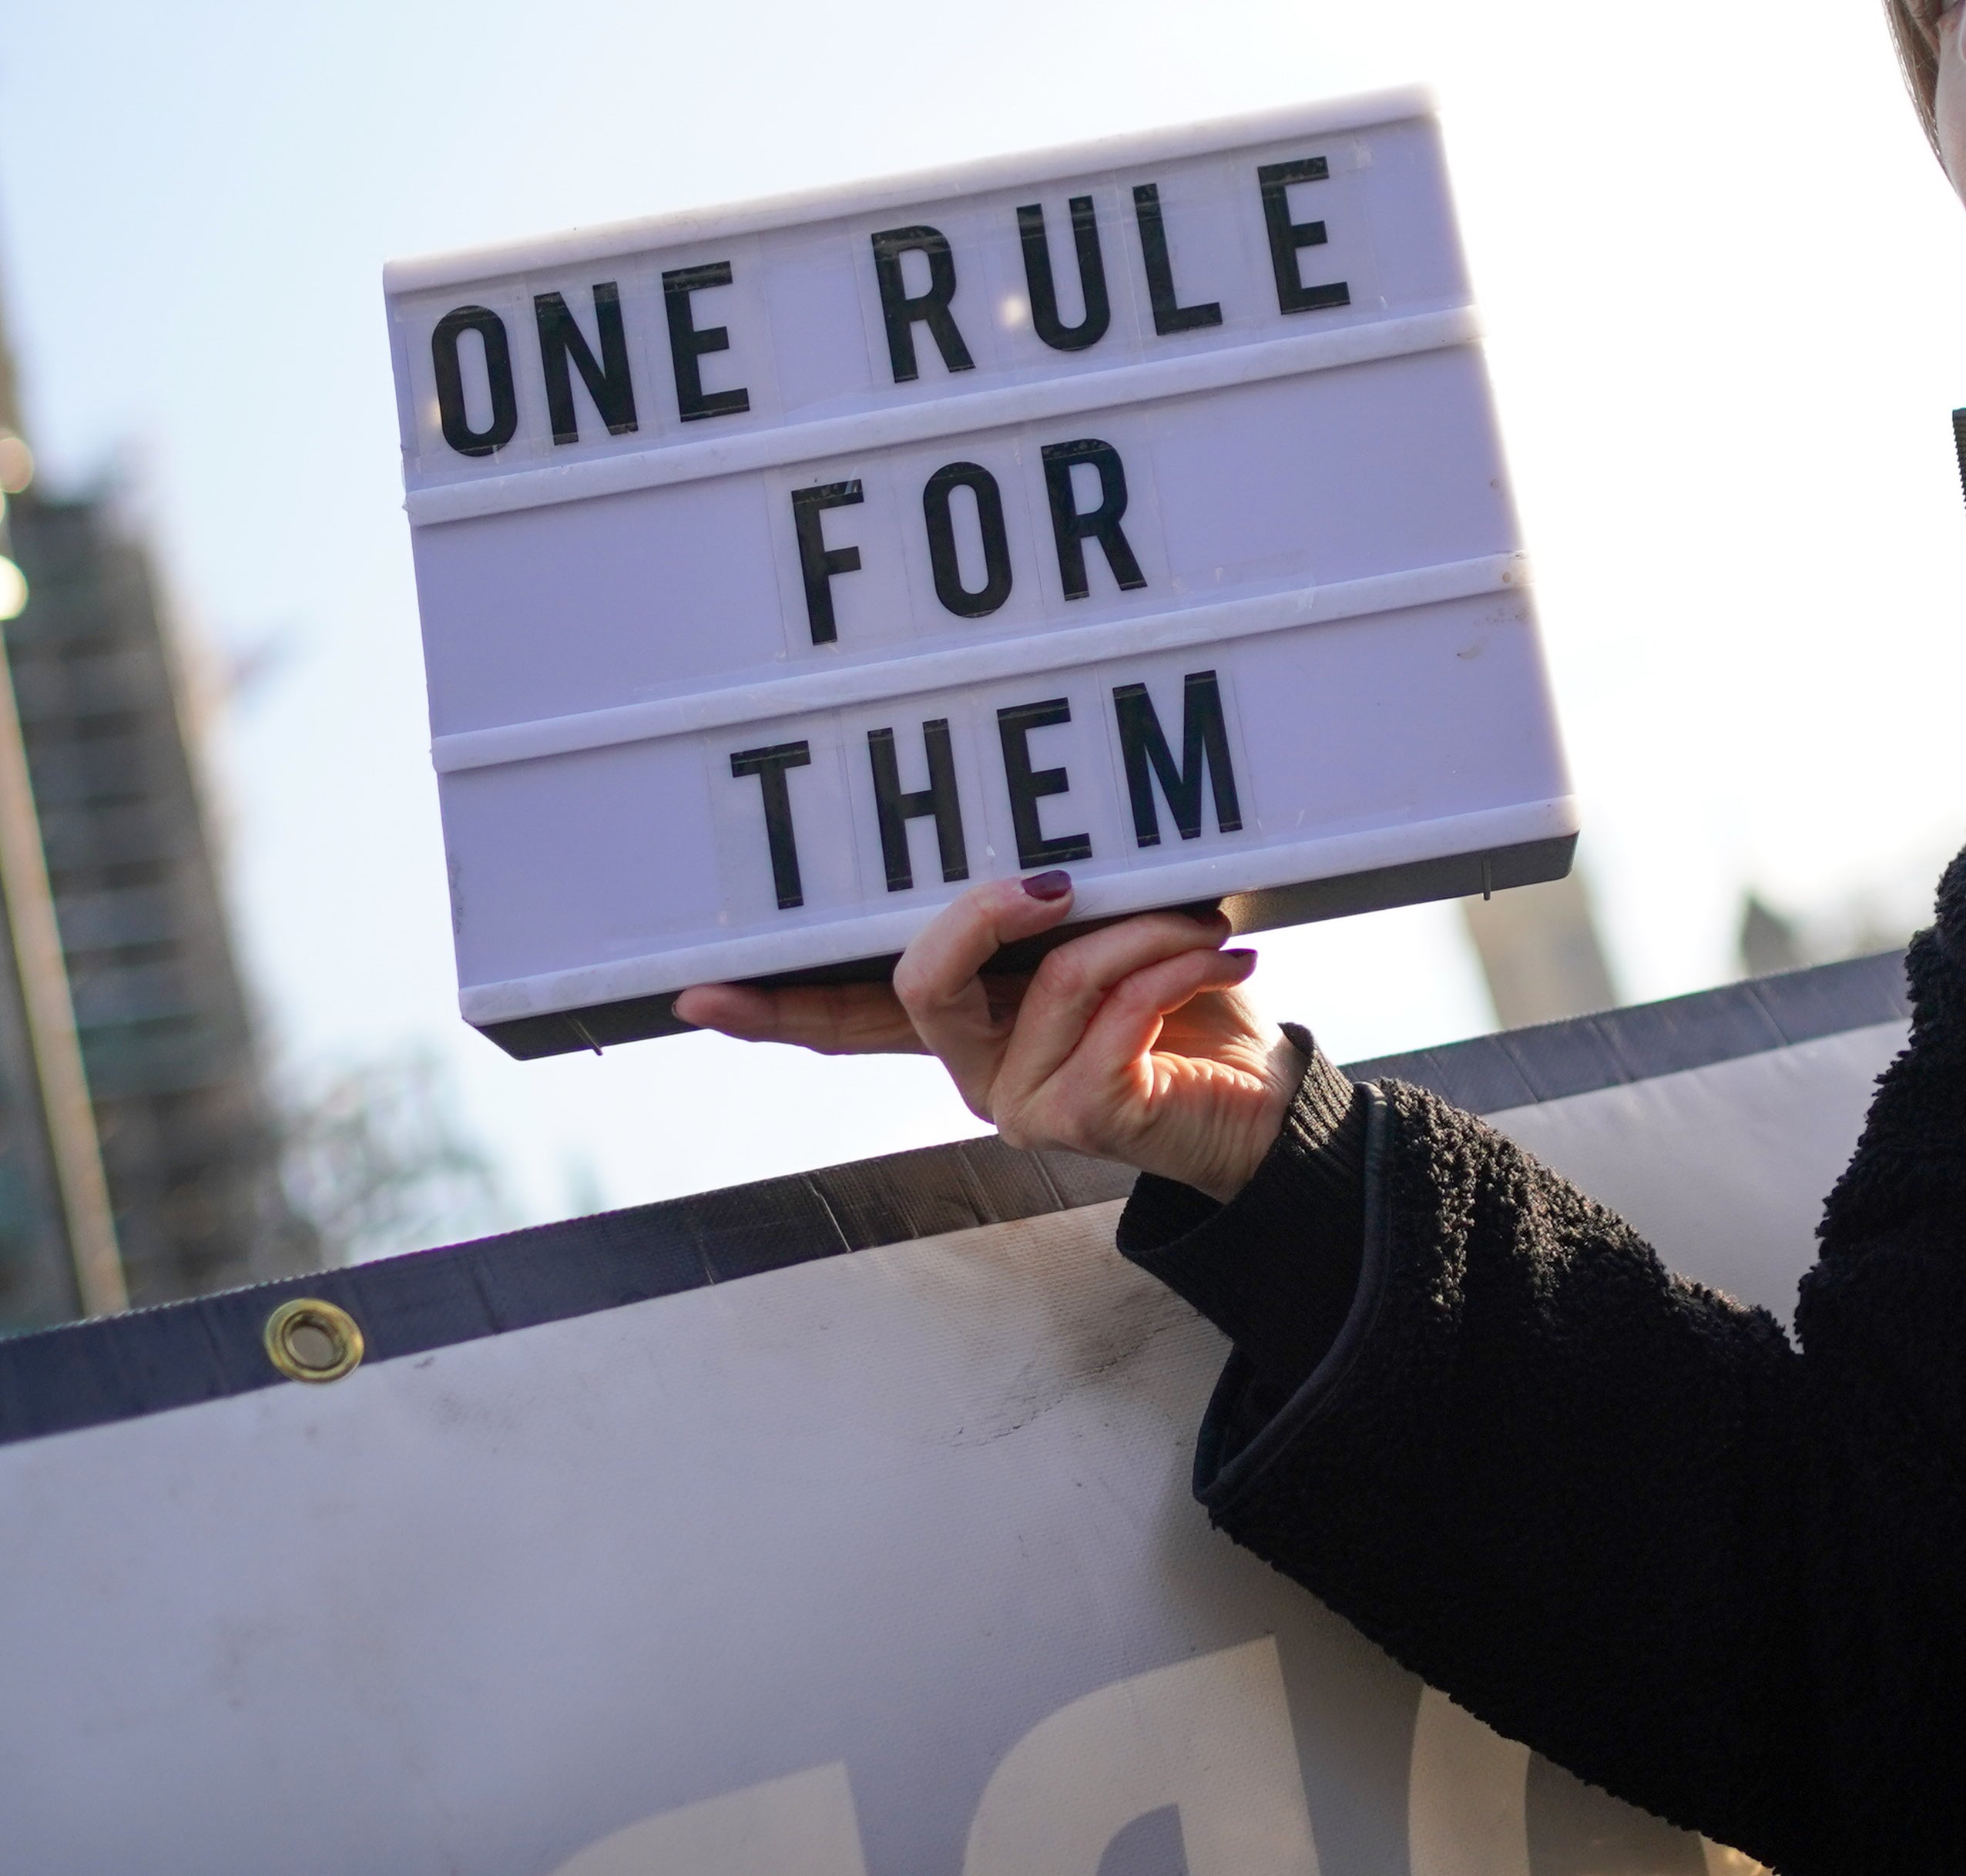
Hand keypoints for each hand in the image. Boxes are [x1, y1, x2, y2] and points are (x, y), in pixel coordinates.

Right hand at [672, 872, 1299, 1202]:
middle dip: (985, 910)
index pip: (845, 1015)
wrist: (1270, 1099)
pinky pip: (1115, 1010)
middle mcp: (975, 1070)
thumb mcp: (1108, 933)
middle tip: (1058, 880)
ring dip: (1143, 932)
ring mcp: (1020, 1102)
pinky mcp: (1080, 1119)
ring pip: (1048, 979)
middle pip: (915, 981)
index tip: (695, 995)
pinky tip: (1224, 961)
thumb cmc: (1190, 1007)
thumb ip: (1055, 907)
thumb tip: (1038, 845)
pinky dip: (1177, 967)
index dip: (771, 1006)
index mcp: (966, 1023)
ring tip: (1204, 929)